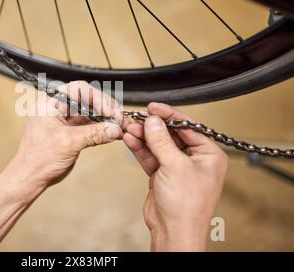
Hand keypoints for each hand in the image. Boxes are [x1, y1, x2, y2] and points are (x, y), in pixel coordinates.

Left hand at [9, 81, 123, 194]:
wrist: (30, 177)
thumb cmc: (37, 158)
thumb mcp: (68, 142)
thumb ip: (93, 134)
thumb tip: (114, 129)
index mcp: (49, 101)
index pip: (79, 89)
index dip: (98, 98)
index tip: (110, 112)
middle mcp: (57, 106)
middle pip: (88, 98)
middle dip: (105, 108)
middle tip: (118, 119)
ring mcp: (65, 118)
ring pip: (91, 111)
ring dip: (106, 118)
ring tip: (119, 126)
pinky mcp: (71, 130)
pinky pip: (90, 124)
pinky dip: (102, 128)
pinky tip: (114, 132)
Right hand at [123, 103, 227, 250]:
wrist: (173, 232)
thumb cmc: (187, 207)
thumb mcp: (175, 167)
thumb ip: (162, 141)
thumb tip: (153, 122)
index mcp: (209, 155)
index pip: (188, 127)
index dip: (169, 116)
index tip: (153, 107)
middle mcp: (195, 160)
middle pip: (171, 135)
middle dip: (152, 127)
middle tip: (137, 118)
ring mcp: (177, 167)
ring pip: (158, 144)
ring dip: (143, 136)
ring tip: (129, 127)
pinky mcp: (162, 174)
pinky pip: (150, 156)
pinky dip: (140, 148)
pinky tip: (130, 139)